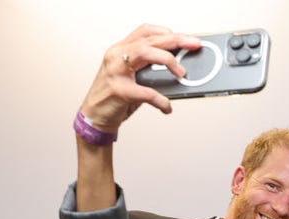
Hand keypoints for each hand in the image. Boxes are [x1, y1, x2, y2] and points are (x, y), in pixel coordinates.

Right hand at [78, 25, 200, 133]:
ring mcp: (116, 72)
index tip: (187, 39)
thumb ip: (150, 70)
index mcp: (121, 50)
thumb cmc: (115, 96)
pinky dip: (161, 100)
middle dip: (175, 40)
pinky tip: (167, 106)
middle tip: (193, 45)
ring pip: (144, 53)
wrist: (94, 116)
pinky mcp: (118, 91)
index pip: (145, 32)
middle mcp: (117, 56)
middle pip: (149, 40)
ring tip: (182, 74)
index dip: (168, 32)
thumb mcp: (133, 78)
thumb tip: (180, 71)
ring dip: (167, 60)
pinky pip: (146, 92)